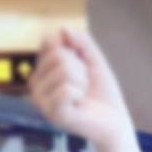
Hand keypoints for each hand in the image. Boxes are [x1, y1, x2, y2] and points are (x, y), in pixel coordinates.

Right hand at [28, 27, 133, 151]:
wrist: (115, 122)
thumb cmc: (103, 93)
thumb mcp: (94, 61)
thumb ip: (82, 42)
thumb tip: (63, 29)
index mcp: (42, 69)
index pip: (49, 41)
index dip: (73, 51)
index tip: (82, 68)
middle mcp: (36, 83)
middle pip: (57, 54)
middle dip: (80, 68)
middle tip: (84, 86)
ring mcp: (41, 100)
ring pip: (63, 70)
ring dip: (82, 82)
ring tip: (83, 96)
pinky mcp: (52, 113)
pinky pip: (67, 89)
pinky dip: (80, 94)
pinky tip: (80, 106)